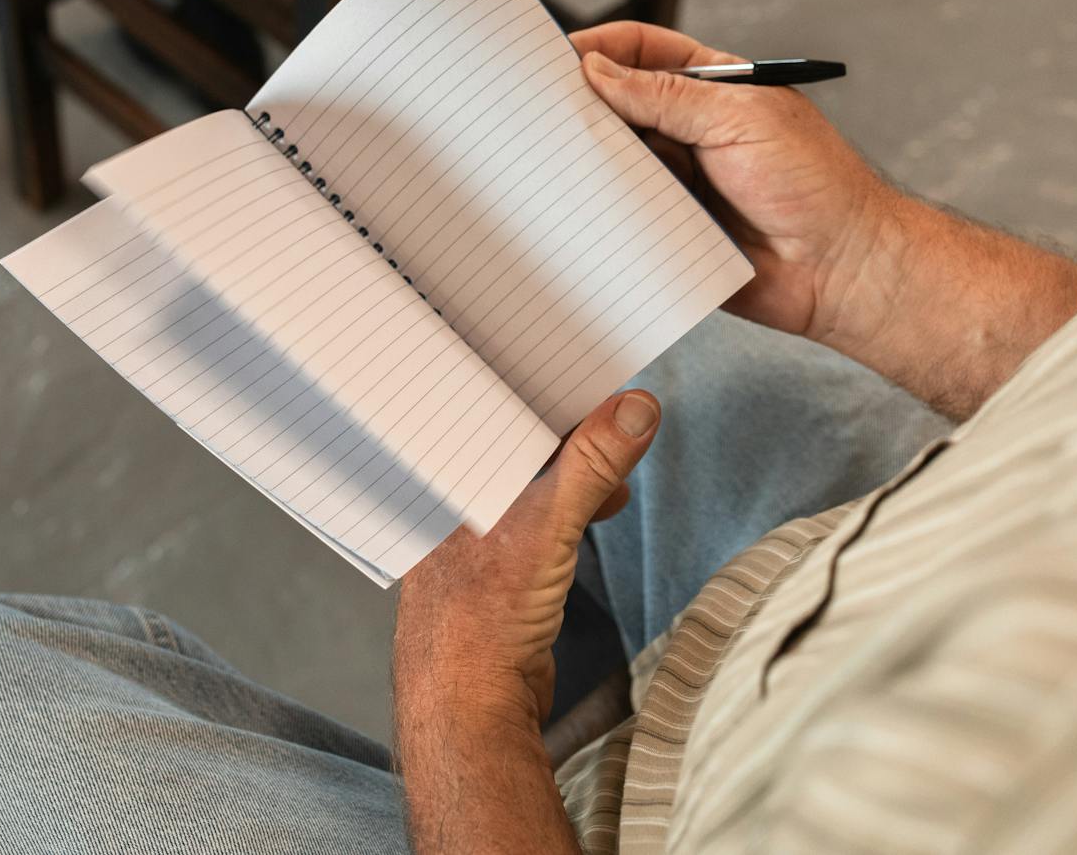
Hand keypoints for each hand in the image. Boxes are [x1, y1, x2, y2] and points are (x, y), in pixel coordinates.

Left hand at [394, 390, 659, 736]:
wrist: (469, 712)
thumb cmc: (480, 623)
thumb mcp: (546, 528)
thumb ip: (591, 466)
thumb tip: (634, 409)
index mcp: (443, 478)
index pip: (489, 405)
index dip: (537, 381)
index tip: (589, 365)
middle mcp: (450, 500)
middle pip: (515, 440)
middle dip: (570, 426)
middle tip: (620, 408)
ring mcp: (474, 535)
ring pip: (532, 479)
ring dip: (579, 468)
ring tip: (619, 459)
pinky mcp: (499, 569)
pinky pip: (542, 516)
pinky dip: (575, 504)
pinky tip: (605, 504)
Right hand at [574, 21, 898, 344]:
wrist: (842, 269)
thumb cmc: (815, 183)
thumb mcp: (739, 119)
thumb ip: (666, 96)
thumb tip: (598, 70)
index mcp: (711, 89)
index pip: (641, 52)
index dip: (598, 48)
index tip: (555, 55)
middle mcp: (690, 131)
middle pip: (619, 106)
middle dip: (582, 105)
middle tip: (540, 110)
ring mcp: (680, 180)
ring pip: (616, 161)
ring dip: (591, 159)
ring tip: (555, 157)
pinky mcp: (672, 229)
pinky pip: (625, 214)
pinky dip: (604, 209)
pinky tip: (582, 205)